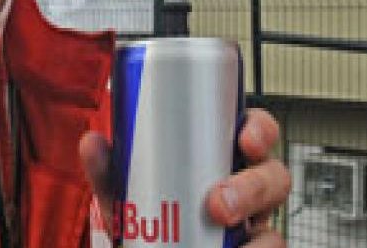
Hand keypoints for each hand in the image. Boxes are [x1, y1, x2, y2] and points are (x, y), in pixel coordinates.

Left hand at [80, 108, 290, 246]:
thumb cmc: (149, 213)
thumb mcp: (125, 190)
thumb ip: (109, 169)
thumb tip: (91, 142)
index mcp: (222, 158)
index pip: (255, 133)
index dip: (260, 131)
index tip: (246, 138)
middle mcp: (247, 190)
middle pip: (275, 178)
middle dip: (254, 188)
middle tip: (218, 204)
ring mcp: (253, 228)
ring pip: (275, 228)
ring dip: (257, 238)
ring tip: (221, 235)